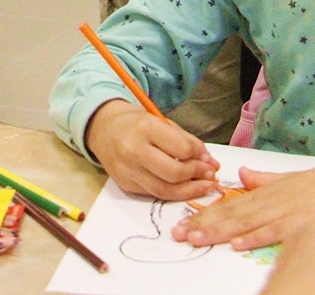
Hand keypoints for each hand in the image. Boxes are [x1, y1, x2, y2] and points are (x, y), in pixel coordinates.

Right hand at [85, 100, 219, 200]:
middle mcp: (134, 151)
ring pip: (165, 190)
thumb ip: (185, 140)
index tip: (208, 158)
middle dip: (197, 176)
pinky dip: (173, 193)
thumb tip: (209, 161)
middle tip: (211, 174)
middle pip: (174, 174)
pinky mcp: (125, 186)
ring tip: (205, 185)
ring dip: (190, 191)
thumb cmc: (137, 122)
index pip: (180, 149)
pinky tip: (185, 188)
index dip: (199, 156)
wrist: (104, 129)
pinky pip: (154, 194)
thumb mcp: (161, 122)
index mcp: (145, 128)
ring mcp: (128, 171)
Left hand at [172, 156, 314, 250]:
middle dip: (204, 225)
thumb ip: (262, 179)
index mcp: (265, 193)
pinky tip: (237, 243)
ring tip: (197, 238)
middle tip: (180, 233)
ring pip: (245, 223)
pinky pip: (273, 232)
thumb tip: (241, 173)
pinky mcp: (298, 224)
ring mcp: (283, 212)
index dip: (205, 215)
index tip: (184, 222)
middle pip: (231, 215)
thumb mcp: (286, 179)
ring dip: (220, 232)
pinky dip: (254, 237)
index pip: (229, 206)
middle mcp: (269, 202)